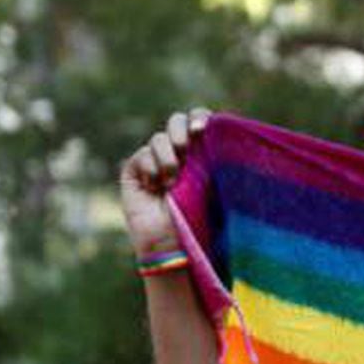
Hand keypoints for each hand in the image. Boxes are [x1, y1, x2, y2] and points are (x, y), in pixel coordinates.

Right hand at [118, 109, 207, 255]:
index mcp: (203, 155)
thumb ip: (219, 160)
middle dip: (179, 129)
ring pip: (159, 139)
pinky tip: (155, 187)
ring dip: (167, 157)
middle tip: (185, 147)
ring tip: (172, 182)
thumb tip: (229, 132)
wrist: (174, 245)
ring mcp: (156, 162)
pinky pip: (142, 155)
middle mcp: (180, 155)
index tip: (201, 129)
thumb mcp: (217, 187)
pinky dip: (150, 167)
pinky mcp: (134, 172)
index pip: (200, 122)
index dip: (199, 118)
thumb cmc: (202, 221)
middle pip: (176, 121)